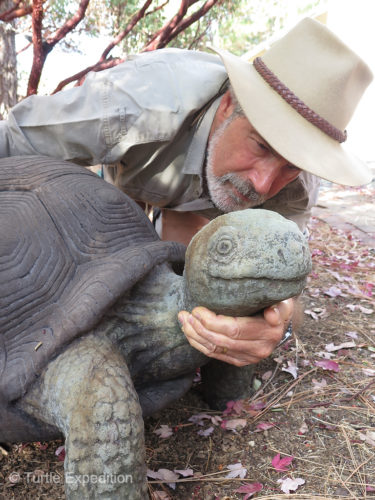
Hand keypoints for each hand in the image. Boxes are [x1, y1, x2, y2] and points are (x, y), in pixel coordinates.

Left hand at [178, 299, 293, 366]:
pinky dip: (199, 344)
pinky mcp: (240, 361)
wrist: (281, 322)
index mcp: (268, 332)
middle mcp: (259, 349)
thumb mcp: (282, 302)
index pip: (234, 329)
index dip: (212, 322)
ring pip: (216, 349)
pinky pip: (215, 355)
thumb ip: (279, 308)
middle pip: (221, 341)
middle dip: (199, 328)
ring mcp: (249, 357)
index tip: (197, 309)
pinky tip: (189, 333)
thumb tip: (272, 314)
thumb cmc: (277, 304)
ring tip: (183, 321)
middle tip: (184, 314)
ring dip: (195, 336)